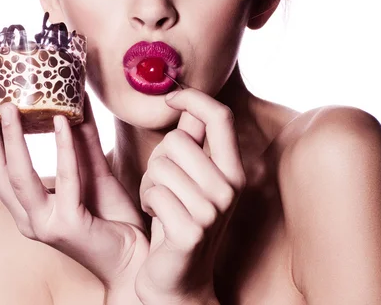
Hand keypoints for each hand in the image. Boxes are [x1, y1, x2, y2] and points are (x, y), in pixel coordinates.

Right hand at [0, 86, 149, 291]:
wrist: (136, 256)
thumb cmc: (112, 216)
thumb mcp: (92, 171)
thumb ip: (81, 141)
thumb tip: (76, 100)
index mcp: (27, 207)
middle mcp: (28, 218)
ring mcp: (45, 224)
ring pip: (19, 177)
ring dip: (12, 138)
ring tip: (10, 106)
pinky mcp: (68, 226)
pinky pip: (65, 179)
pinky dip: (63, 148)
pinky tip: (63, 121)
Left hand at [135, 88, 245, 304]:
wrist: (179, 282)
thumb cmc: (179, 220)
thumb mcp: (192, 178)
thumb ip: (193, 140)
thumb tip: (186, 101)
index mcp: (233, 170)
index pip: (220, 116)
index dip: (193, 98)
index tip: (170, 98)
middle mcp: (230, 188)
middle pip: (178, 140)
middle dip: (158, 157)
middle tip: (162, 182)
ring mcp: (213, 211)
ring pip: (161, 165)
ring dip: (149, 182)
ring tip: (160, 202)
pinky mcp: (191, 231)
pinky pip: (154, 192)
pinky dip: (147, 201)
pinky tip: (157, 218)